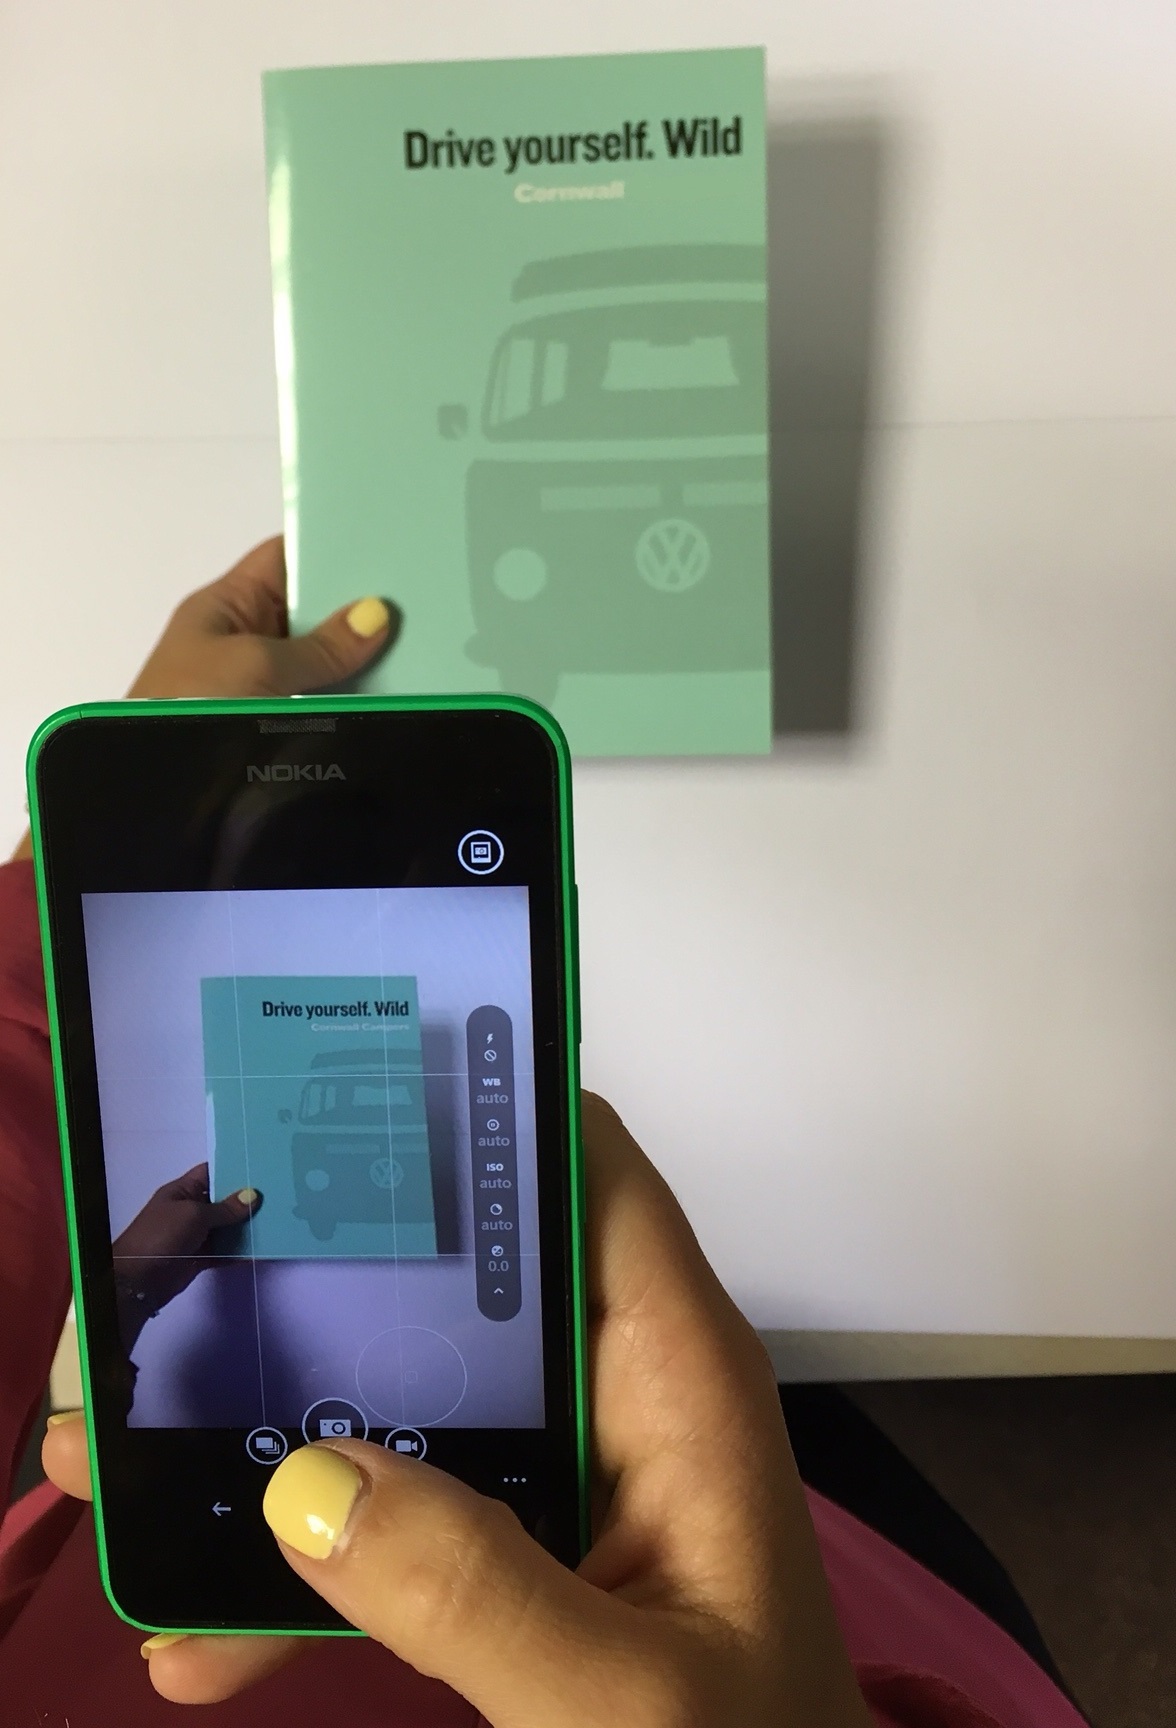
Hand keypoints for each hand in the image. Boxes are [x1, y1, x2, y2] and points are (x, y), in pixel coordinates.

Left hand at [11, 535, 396, 858]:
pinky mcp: (272, 722)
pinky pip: (319, 696)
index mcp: (226, 605)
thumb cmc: (193, 706)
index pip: (282, 558)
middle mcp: (244, 638)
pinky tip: (396, 687)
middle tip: (418, 595)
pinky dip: (351, 692)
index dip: (329, 547)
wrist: (157, 784)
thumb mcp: (259, 665)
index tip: (385, 545)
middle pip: (308, 610)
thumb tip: (376, 613)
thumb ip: (321, 645)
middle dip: (355, 604)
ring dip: (358, 654)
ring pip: (318, 658)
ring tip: (420, 637)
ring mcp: (259, 683)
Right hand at [45, 1096, 869, 1726]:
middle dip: (306, 1289)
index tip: (327, 1103)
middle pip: (455, 1275)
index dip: (474, 1108)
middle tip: (154, 1306)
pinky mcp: (513, 1554)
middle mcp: (607, 1391)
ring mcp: (555, 1474)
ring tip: (115, 1465)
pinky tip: (199, 1638)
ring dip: (266, 1437)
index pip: (582, 1166)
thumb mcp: (625, 1703)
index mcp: (669, 1370)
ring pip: (398, 1398)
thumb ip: (479, 1595)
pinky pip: (391, 1521)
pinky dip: (299, 1566)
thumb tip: (307, 1481)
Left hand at [111, 1162, 261, 1347]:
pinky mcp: (200, 1257)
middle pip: (222, 1200)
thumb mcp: (194, 1214)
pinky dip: (239, 1252)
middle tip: (277, 1193)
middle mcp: (190, 1210)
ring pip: (226, 1227)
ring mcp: (195, 1234)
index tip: (260, 1167)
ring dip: (246, 1226)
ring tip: (277, 1219)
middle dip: (245, 1199)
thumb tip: (253, 1195)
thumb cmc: (162, 1235)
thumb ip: (225, 1208)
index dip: (232, 1169)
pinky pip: (224, 1251)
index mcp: (182, 1191)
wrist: (138, 1280)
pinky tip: (261, 1249)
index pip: (210, 1172)